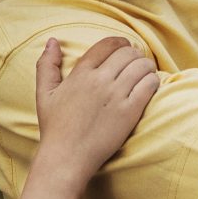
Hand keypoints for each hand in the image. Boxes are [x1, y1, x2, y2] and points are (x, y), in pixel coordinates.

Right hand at [32, 35, 159, 178]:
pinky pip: (148, 85)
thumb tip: (52, 41)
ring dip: (146, 66)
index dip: (120, 42)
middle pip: (127, 53)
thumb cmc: (55, 127)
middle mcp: (99, 80)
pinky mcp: (129, 112)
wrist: (67, 157)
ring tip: (145, 72)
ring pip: (141, 66)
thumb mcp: (44, 93)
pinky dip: (152, 81)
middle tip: (136, 62)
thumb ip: (47, 65)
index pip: (107, 45)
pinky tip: (150, 85)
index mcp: (81, 73)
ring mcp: (116, 96)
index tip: (125, 47)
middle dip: (135, 54)